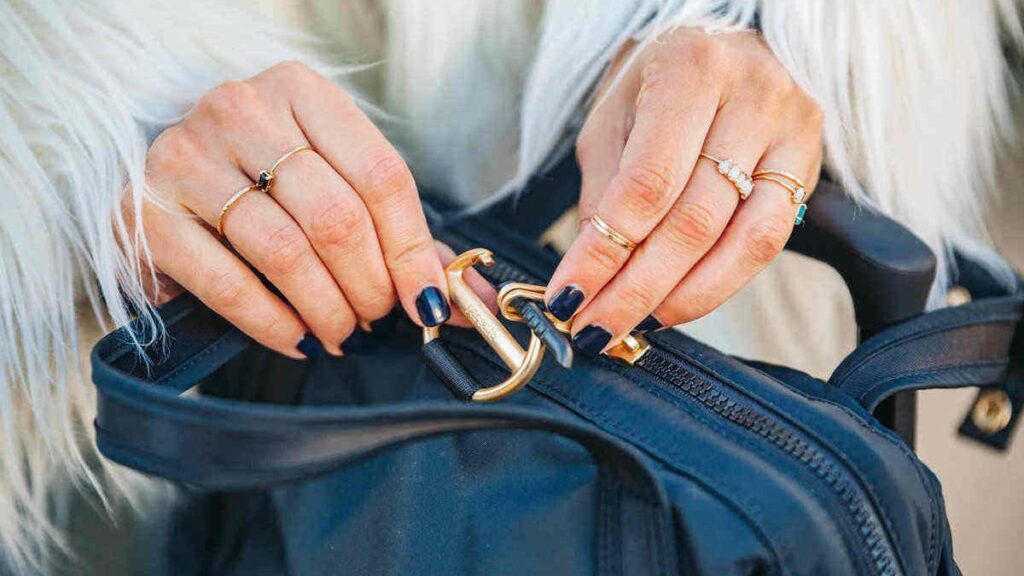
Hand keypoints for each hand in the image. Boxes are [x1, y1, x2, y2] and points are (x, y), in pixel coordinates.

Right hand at [135, 61, 493, 357]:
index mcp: (301, 91)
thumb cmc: (270, 189)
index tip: (429, 303)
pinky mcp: (143, 212)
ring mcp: (186, 156)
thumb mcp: (337, 187)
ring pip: (285, 250)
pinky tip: (298, 339)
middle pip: (337, 215)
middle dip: (370, 286)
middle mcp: (240, 110)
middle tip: (377, 320)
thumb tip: (473, 300)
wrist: (169, 188)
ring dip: (327, 309)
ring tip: (343, 333)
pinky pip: (229, 283)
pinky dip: (274, 324)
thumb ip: (405, 238)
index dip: (413, 251)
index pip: (381, 175)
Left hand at [545, 29, 822, 355]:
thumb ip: (604, 190)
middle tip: (594, 327)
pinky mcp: (809, 165)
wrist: (727, 46)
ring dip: (681, 298)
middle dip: (636, 288)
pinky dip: (718, 284)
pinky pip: (768, 242)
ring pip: (741, 241)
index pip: (646, 184)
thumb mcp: (612, 118)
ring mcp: (792, 130)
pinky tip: (677, 304)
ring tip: (632, 324)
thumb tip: (591, 272)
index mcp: (691, 68)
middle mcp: (753, 95)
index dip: (605, 252)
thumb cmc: (658, 82)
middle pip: (694, 221)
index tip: (569, 296)